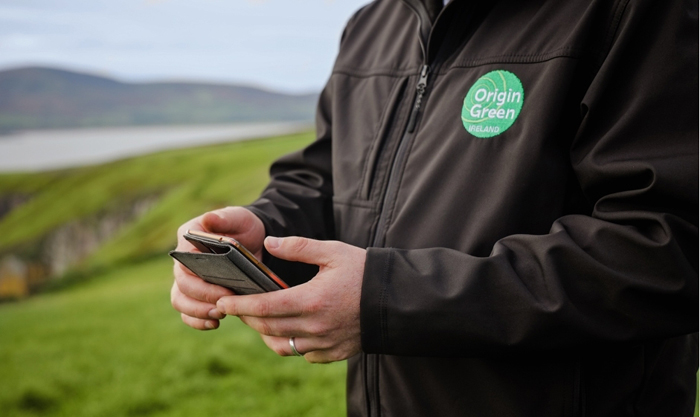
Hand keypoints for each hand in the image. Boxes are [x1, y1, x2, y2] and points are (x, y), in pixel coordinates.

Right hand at [170, 206, 264, 329]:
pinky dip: (197, 321)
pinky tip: (214, 325)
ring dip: (197, 312)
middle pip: (181, 286)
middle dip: (202, 300)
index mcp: (188, 239)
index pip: (184, 263)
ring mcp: (187, 279)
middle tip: (224, 308)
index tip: (225, 291)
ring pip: (180, 301)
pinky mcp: (196, 294)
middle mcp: (182, 261)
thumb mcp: (239, 218)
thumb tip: (209, 219)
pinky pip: (187, 312)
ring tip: (219, 317)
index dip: (201, 282)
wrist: (253, 240)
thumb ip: (225, 218)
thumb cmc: (243, 226)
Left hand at [216, 236, 364, 362]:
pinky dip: (289, 343)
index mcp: (312, 300)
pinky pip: (302, 353)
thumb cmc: (364, 271)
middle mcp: (315, 326)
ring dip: (264, 333)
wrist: (396, 299)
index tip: (223, 301)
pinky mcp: (333, 353)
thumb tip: (269, 242)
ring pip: (282, 345)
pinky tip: (287, 330)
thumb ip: (299, 247)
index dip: (240, 305)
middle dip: (246, 318)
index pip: (264, 307)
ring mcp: (324, 343)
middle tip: (235, 307)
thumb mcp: (332, 252)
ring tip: (258, 319)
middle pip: (267, 328)